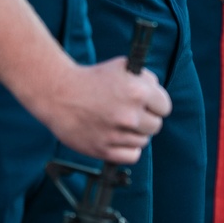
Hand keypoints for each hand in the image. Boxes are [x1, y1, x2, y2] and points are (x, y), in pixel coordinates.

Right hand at [41, 58, 171, 163]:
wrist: (58, 93)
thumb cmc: (91, 79)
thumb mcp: (122, 67)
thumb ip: (146, 79)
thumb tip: (158, 93)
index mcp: (137, 91)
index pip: (165, 107)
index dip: (156, 104)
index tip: (148, 105)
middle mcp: (129, 114)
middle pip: (156, 126)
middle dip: (146, 119)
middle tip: (131, 114)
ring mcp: (117, 134)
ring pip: (143, 141)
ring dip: (134, 134)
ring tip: (118, 124)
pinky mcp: (104, 150)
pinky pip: (132, 156)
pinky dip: (128, 149)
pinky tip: (118, 138)